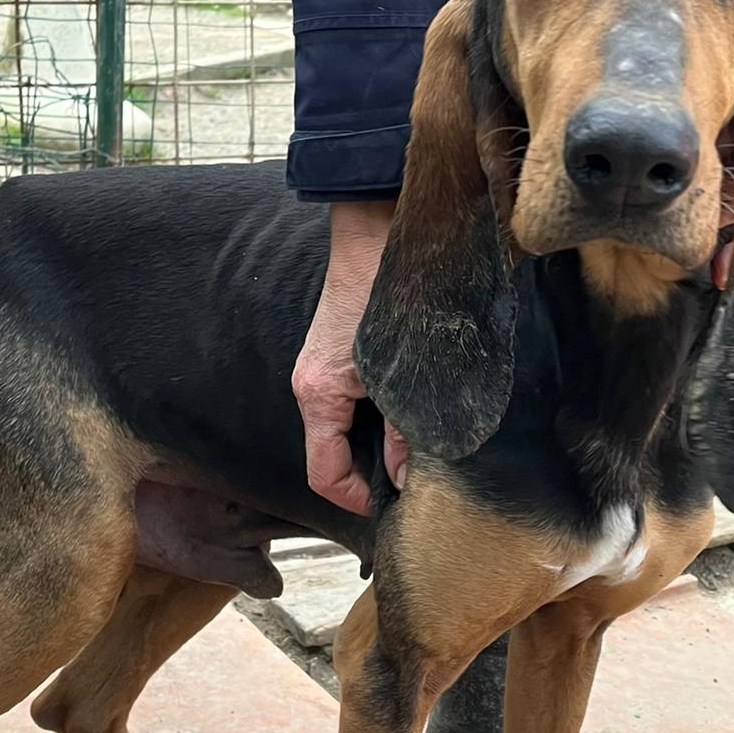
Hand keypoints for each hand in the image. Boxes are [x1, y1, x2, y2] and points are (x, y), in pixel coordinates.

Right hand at [293, 199, 408, 514]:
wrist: (379, 229)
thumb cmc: (388, 291)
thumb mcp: (405, 373)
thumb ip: (409, 429)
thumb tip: (409, 476)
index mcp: (318, 396)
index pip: (326, 475)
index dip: (358, 499)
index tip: (395, 503)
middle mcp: (313, 387)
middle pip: (335, 455)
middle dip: (373, 472)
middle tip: (417, 477)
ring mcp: (324, 371)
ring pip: (349, 431)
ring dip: (381, 443)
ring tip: (420, 444)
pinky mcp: (342, 357)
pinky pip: (355, 405)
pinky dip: (382, 417)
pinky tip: (413, 410)